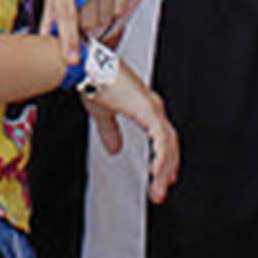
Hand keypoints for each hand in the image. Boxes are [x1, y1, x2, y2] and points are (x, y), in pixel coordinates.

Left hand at [43, 0, 133, 63]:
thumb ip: (51, 15)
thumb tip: (46, 39)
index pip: (67, 14)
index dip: (69, 39)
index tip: (72, 59)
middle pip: (88, 22)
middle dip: (83, 24)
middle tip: (82, 10)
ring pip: (104, 19)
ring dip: (98, 17)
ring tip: (92, 0)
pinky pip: (119, 11)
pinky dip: (112, 10)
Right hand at [88, 63, 178, 202]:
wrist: (87, 67)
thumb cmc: (93, 80)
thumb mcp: (102, 113)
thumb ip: (110, 132)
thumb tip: (115, 150)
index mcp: (144, 107)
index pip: (163, 136)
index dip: (165, 157)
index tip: (164, 175)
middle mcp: (153, 107)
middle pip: (169, 143)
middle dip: (167, 169)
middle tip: (161, 191)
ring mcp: (152, 108)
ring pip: (168, 144)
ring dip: (164, 170)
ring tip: (158, 190)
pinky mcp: (148, 110)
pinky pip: (161, 139)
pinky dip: (161, 157)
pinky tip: (157, 172)